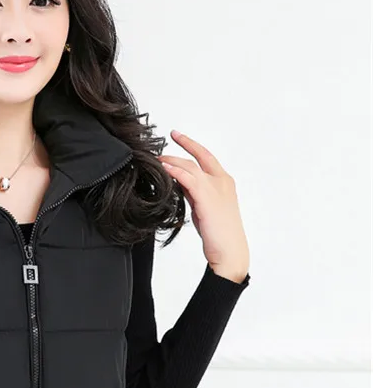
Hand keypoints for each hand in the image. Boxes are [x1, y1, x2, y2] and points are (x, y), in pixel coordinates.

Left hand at [159, 131, 249, 282]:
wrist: (229, 251)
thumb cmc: (219, 235)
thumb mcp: (204, 208)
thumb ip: (194, 193)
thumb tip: (178, 183)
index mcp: (224, 182)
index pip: (206, 157)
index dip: (191, 145)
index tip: (178, 136)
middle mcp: (222, 181)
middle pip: (199, 156)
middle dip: (182, 144)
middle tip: (166, 139)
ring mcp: (216, 188)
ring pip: (191, 166)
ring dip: (172, 160)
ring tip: (158, 158)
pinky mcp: (207, 198)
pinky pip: (188, 179)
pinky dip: (175, 172)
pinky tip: (164, 169)